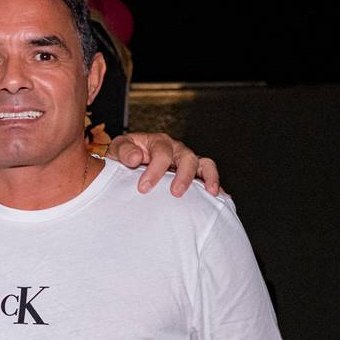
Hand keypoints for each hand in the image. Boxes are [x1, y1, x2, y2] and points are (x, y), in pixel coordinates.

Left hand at [106, 133, 220, 196]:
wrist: (127, 164)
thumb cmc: (123, 157)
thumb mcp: (118, 150)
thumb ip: (124, 151)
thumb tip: (135, 158)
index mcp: (158, 142)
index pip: (161, 154)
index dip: (154, 171)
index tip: (144, 188)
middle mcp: (176, 149)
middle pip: (187, 157)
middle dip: (183, 176)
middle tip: (175, 193)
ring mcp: (186, 161)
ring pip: (203, 164)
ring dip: (209, 177)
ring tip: (211, 192)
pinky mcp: (193, 173)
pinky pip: (208, 175)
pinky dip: (216, 185)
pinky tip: (222, 197)